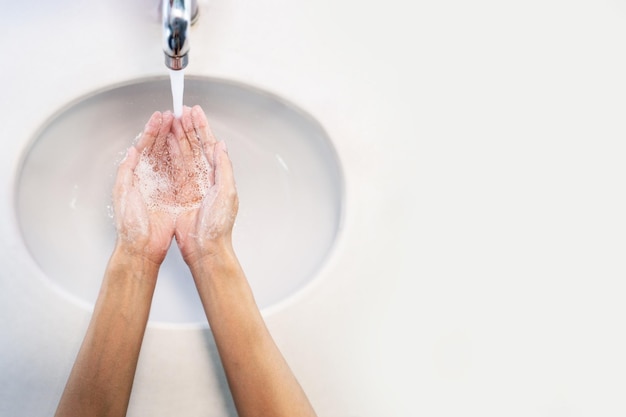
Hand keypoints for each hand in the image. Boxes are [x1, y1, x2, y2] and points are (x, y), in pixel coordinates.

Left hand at [112, 111, 176, 264]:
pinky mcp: (177, 198)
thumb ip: (127, 170)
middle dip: (166, 130)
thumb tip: (132, 151)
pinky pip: (183, 175)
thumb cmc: (132, 225)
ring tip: (182, 125)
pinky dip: (186, 160)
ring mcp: (165, 188)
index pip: (146, 147)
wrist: (144, 247)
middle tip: (174, 115)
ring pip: (172, 158)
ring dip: (176, 140)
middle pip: (160, 149)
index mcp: (136, 176)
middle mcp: (151, 179)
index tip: (160, 118)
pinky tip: (190, 149)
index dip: (153, 131)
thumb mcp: (123, 193)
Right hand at [170, 105, 238, 267]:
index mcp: (216, 175)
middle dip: (187, 127)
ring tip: (170, 120)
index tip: (195, 112)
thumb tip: (221, 144)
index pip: (208, 145)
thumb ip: (224, 167)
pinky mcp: (176, 194)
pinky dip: (167, 154)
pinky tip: (163, 143)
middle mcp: (203, 178)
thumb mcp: (226, 192)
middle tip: (180, 110)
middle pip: (193, 146)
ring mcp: (189, 185)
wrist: (204, 248)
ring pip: (181, 154)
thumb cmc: (217, 226)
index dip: (201, 127)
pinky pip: (170, 169)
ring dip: (176, 136)